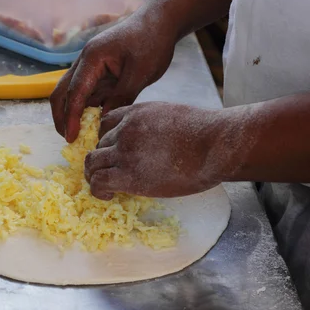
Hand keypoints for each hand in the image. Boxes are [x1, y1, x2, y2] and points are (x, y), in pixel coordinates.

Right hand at [51, 14, 176, 142]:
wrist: (159, 22)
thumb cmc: (151, 42)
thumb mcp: (140, 73)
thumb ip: (121, 98)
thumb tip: (103, 122)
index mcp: (92, 58)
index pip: (75, 92)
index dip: (71, 117)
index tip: (71, 138)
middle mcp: (85, 62)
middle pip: (61, 92)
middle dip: (61, 117)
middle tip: (69, 139)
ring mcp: (90, 68)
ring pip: (72, 95)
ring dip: (72, 115)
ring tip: (80, 137)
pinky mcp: (99, 74)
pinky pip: (87, 94)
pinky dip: (86, 110)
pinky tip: (93, 125)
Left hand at [84, 102, 226, 198]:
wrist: (217, 144)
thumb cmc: (208, 134)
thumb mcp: (173, 117)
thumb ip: (155, 126)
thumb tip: (155, 144)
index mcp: (137, 113)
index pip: (105, 123)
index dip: (106, 140)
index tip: (113, 154)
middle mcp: (125, 129)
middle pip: (98, 145)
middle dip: (103, 160)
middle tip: (111, 175)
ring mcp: (125, 150)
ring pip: (92, 163)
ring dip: (95, 176)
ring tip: (106, 188)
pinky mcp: (129, 174)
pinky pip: (98, 182)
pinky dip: (97, 190)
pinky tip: (109, 196)